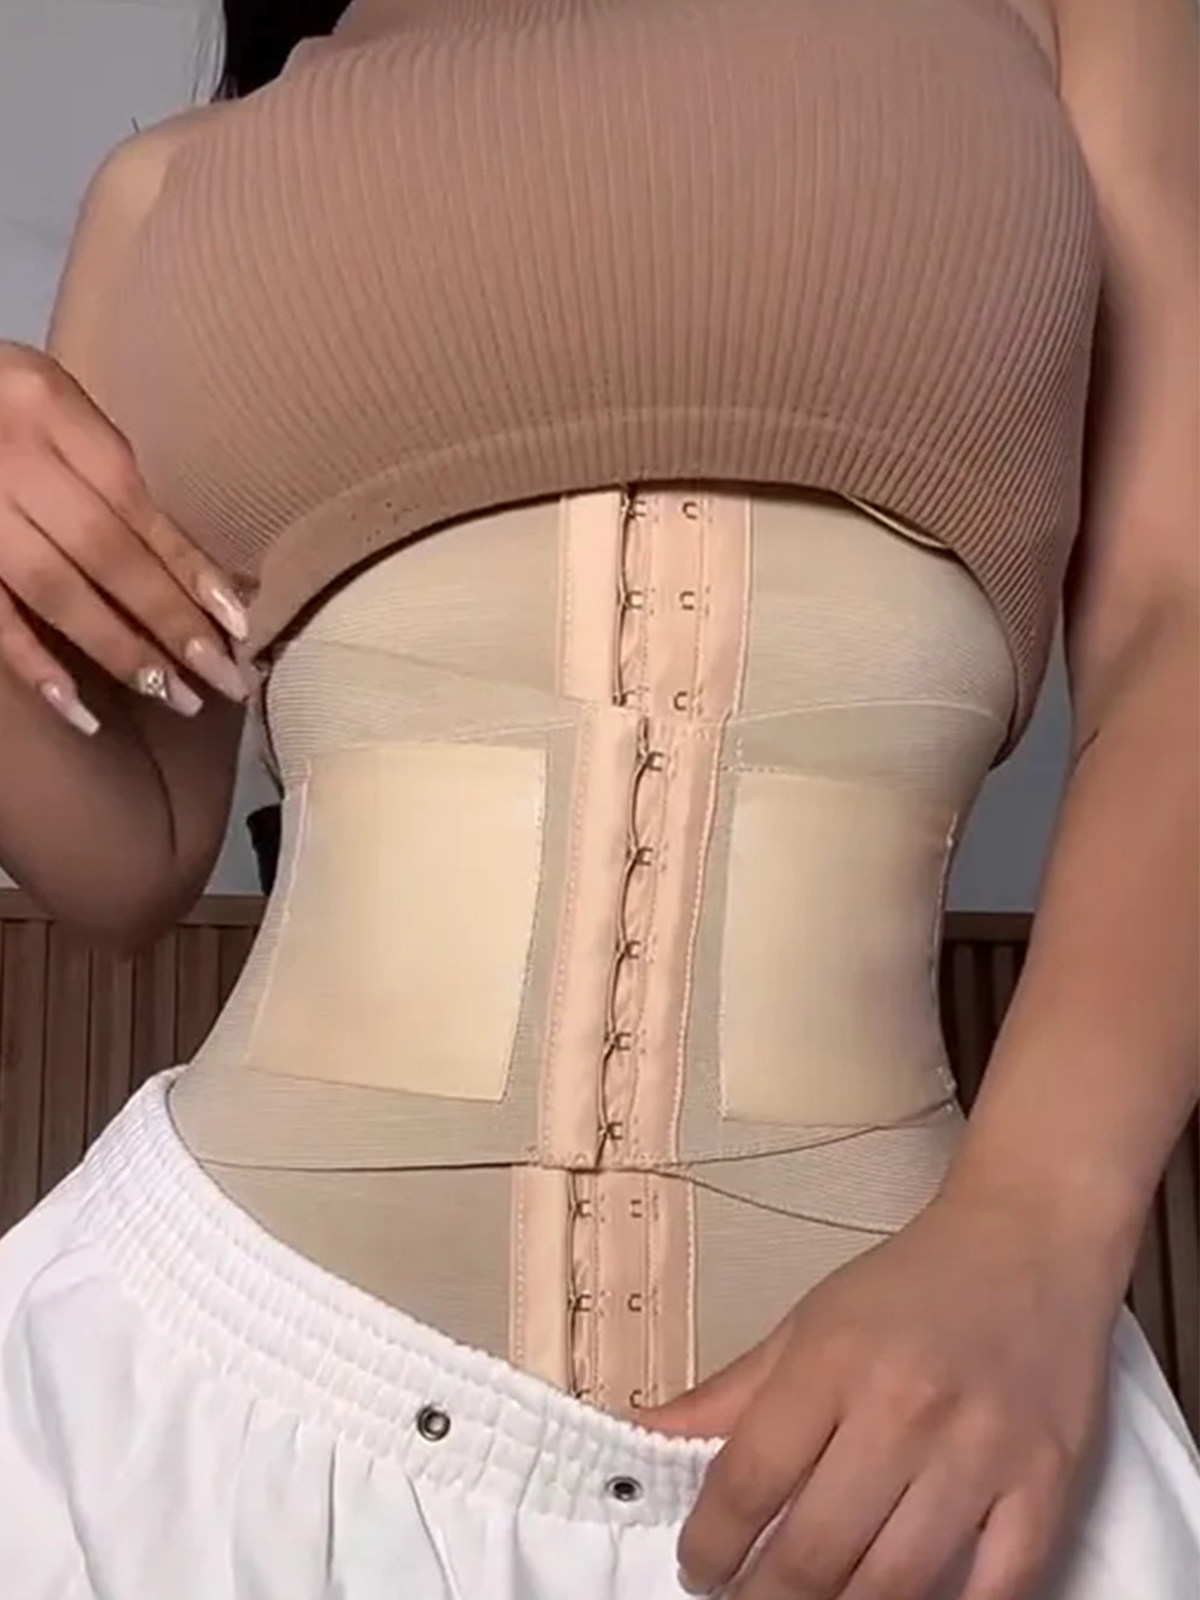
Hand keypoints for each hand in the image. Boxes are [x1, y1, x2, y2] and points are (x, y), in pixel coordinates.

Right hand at [0, 340, 247, 734]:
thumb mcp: (53, 400)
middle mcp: (12, 458)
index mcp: (51, 410)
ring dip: (120, 651)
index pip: (137, 507)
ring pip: (55, 591)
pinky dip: (35, 667)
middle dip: (170, 622)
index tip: (239, 625)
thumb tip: (184, 563)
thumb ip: (105, 467)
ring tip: (176, 697)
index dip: (190, 569)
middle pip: (105, 553)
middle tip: (225, 678)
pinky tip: (80, 710)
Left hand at [644, 1192, 1119, 1599]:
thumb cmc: (914, 1282)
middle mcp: (905, 1410)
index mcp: (833, 1362)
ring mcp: (981, 1453)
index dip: (710, 1544)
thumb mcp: (808, 1321)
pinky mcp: (1047, 1484)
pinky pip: (997, 1591)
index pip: (748, 1482)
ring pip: (895, 1586)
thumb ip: (730, 1392)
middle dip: (764, 1599)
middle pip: (815, 1552)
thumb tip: (645, 1437)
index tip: (698, 1567)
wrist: (1031, 1238)